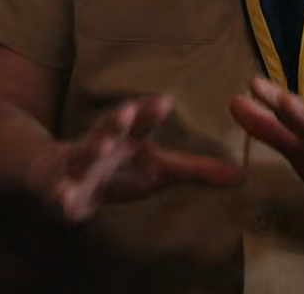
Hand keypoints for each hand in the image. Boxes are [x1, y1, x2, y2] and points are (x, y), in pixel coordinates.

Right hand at [27, 94, 243, 225]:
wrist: (60, 175)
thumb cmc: (118, 168)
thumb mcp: (158, 170)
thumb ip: (197, 171)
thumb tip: (243, 174)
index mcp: (126, 137)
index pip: (140, 121)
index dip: (150, 112)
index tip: (166, 102)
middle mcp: (102, 145)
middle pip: (108, 130)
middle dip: (116, 122)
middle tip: (126, 111)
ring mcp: (79, 167)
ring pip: (83, 156)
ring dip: (90, 151)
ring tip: (100, 147)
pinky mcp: (63, 191)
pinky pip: (62, 195)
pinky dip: (63, 197)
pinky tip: (66, 200)